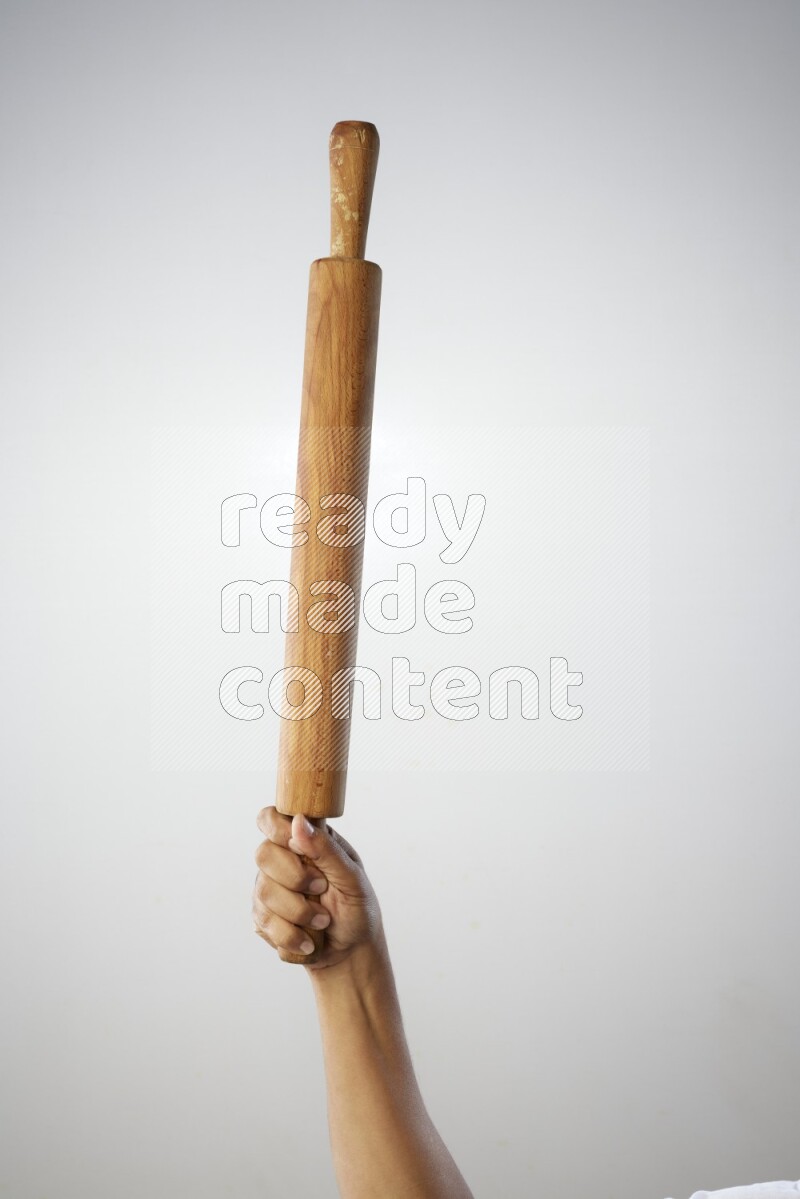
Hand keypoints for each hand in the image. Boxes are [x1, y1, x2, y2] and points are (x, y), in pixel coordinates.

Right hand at [253, 807, 381, 970]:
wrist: (351, 951)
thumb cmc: (357, 908)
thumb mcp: (352, 877)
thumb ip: (326, 849)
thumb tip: (298, 821)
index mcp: (305, 841)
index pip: (271, 819)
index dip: (277, 829)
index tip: (297, 847)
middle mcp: (282, 861)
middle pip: (263, 855)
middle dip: (296, 879)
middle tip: (321, 888)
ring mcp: (268, 889)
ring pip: (264, 892)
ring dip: (299, 913)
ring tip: (322, 920)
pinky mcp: (263, 918)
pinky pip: (264, 923)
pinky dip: (292, 936)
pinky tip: (308, 940)